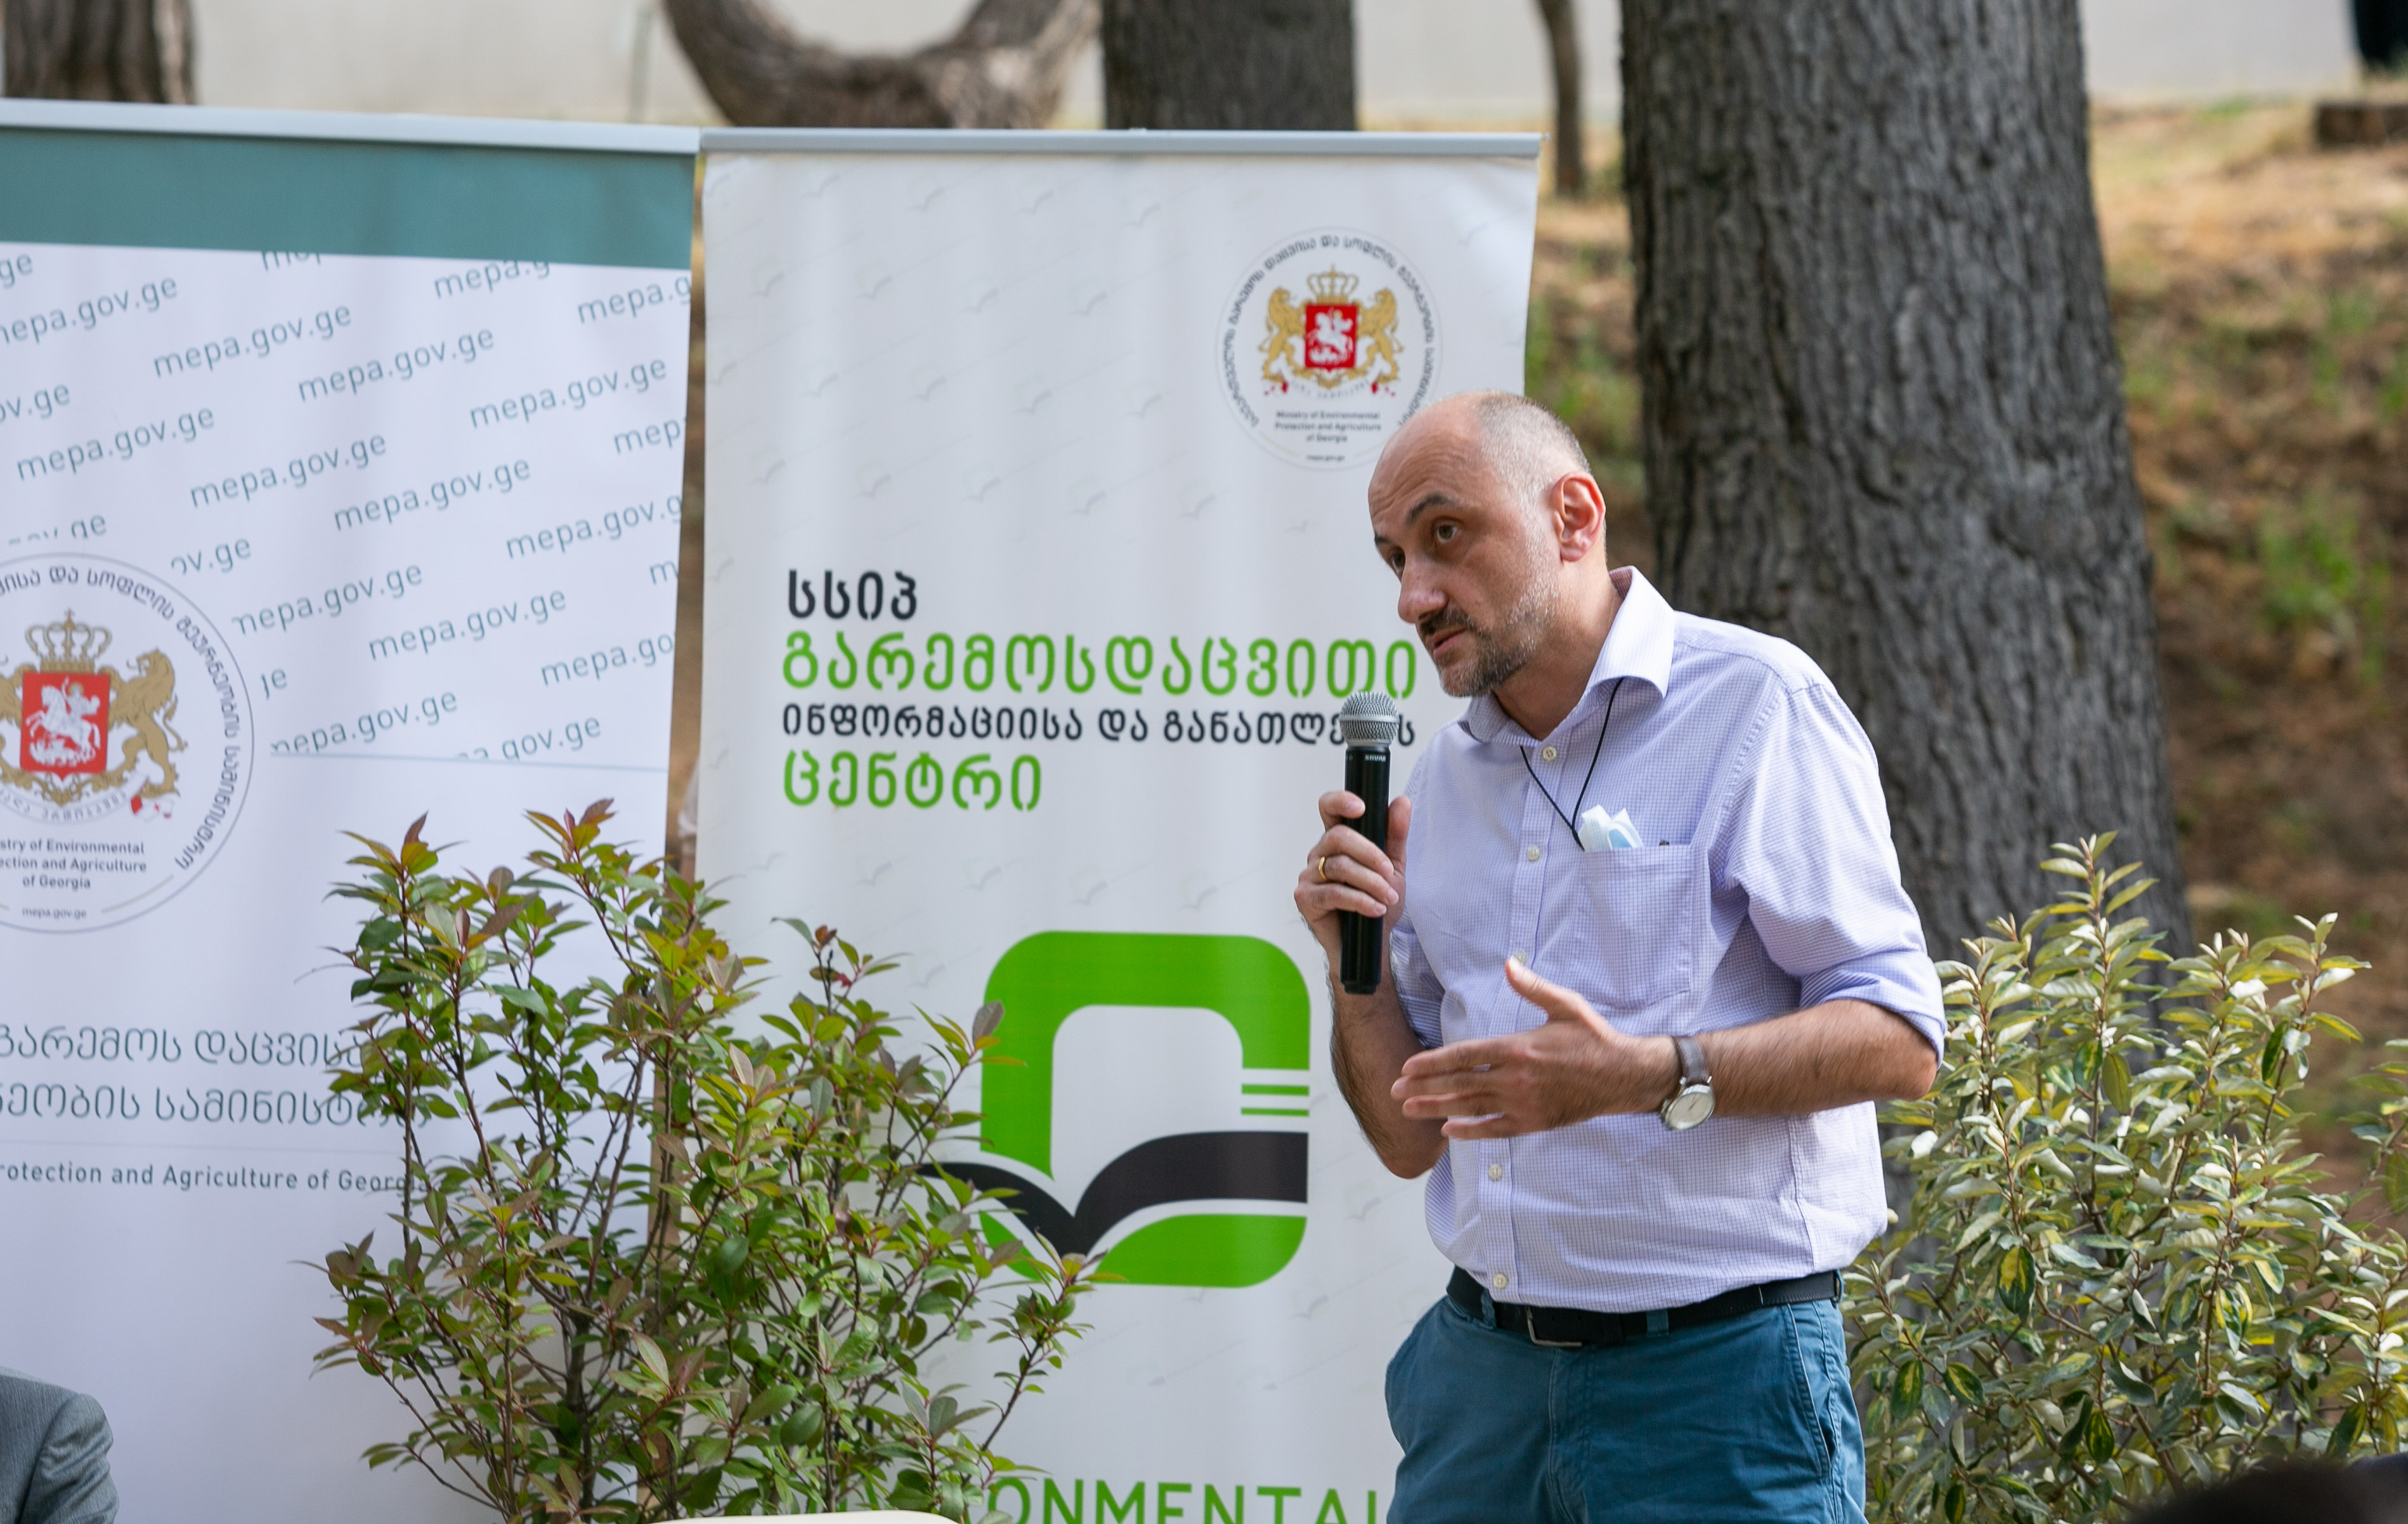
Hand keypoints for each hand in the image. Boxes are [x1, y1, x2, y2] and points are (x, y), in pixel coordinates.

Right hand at [1293, 791, 1413, 970]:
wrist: (1370, 943)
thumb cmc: (1377, 902)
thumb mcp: (1393, 867)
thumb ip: (1395, 834)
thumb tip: (1401, 801)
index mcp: (1337, 840)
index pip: (1329, 808)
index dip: (1340, 801)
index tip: (1361, 808)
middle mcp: (1320, 854)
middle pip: (1337, 837)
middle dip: (1369, 853)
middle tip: (1389, 872)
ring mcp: (1309, 875)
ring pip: (1339, 867)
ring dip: (1370, 882)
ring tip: (1389, 897)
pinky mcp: (1305, 898)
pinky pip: (1333, 893)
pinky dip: (1359, 901)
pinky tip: (1375, 909)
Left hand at [1391, 957, 1677, 1137]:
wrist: (1624, 1076)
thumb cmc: (1593, 1038)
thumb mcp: (1565, 1005)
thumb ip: (1532, 987)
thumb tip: (1508, 964)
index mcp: (1519, 1048)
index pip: (1465, 1055)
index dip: (1433, 1062)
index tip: (1408, 1067)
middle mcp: (1516, 1079)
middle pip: (1460, 1084)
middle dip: (1424, 1087)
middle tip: (1395, 1091)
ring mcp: (1524, 1104)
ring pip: (1472, 1107)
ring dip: (1437, 1109)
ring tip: (1410, 1110)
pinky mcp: (1534, 1122)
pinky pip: (1496, 1130)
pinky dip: (1471, 1131)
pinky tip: (1449, 1131)